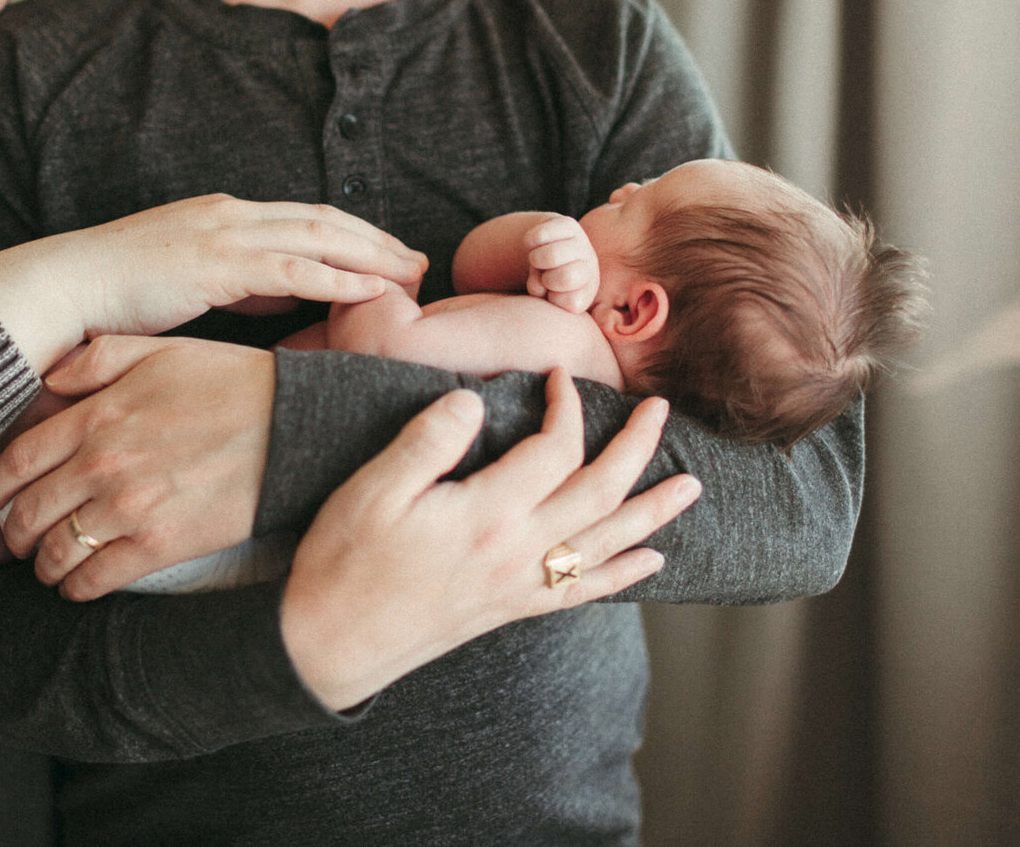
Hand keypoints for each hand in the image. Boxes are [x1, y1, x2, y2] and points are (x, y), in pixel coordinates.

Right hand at [0, 195, 426, 373]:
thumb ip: (240, 285)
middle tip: (421, 263)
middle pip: (324, 221)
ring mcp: (226, 234)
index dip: (355, 236)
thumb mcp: (192, 283)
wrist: (65, 288)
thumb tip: (281, 299)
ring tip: (412, 276)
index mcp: (227, 217)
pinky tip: (372, 291)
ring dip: (371, 256)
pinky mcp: (217, 264)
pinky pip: (293, 270)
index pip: (307, 220)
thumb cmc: (119, 295)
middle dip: (377, 241)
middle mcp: (233, 216)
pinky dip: (338, 278)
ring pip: (318, 238)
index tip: (392, 256)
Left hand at [0, 335, 274, 600]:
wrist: (295, 427)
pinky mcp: (161, 545)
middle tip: (16, 539)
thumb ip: (98, 359)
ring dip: (42, 565)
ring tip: (47, 567)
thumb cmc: (232, 383)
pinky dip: (77, 587)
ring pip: (56, 551)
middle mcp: (102, 465)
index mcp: (96, 415)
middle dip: (14, 532)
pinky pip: (97, 578)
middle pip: (28, 511)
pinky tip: (79, 585)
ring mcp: (129, 508)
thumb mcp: (162, 351)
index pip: (17, 460)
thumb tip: (51, 378)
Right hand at [280, 369, 699, 709]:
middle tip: (660, 410)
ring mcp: (518, 585)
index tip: (555, 375)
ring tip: (691, 486)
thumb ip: (429, 440)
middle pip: (599, 493)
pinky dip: (623, 575)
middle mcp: (516, 552)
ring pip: (606, 544)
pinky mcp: (510, 609)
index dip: (565, 405)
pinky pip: (583, 592)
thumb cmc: (344, 562)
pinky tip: (651, 561)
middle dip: (636, 448)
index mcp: (487, 514)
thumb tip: (473, 397)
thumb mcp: (372, 488)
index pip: (554, 449)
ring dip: (652, 512)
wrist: (328, 645)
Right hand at [522, 214, 599, 312]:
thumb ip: (541, 299)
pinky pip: (538, 236)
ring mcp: (582, 243)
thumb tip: (539, 285)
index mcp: (587, 291)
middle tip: (544, 275)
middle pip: (567, 278)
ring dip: (535, 260)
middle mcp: (591, 267)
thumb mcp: (543, 297)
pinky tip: (538, 245)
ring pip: (550, 256)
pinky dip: (530, 243)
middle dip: (546, 279)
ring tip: (539, 261)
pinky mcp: (569, 223)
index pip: (571, 302)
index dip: (552, 299)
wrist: (545, 248)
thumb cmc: (542, 281)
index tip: (549, 294)